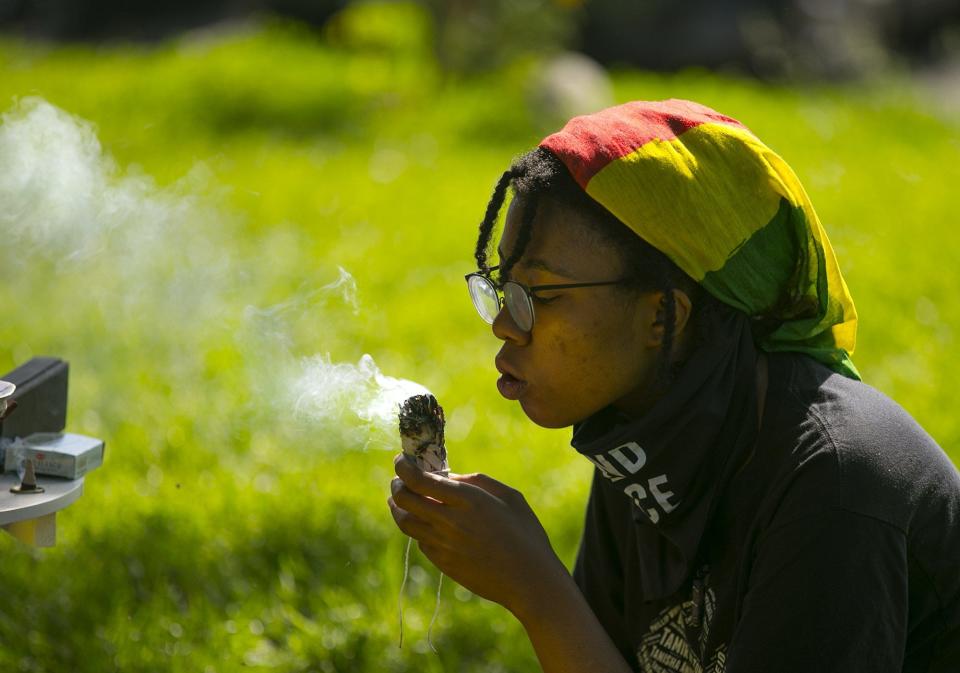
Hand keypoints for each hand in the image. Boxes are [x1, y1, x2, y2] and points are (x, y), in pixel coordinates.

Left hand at [388, 454, 566, 615]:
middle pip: (405, 500)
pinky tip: (424, 523)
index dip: (403, 467)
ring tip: (398, 499)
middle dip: (396, 485)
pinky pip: (420, 541)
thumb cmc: (526, 534)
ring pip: (405, 523)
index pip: (419, 480)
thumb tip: (449, 477)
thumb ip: (477, 481)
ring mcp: (444, 546)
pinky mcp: (443, 564)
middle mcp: (450, 522)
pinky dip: (417, 527)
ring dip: (397, 507)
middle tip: (398, 479)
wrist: (530, 582)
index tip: (400, 460)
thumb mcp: (509, 497)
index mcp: (468, 501)